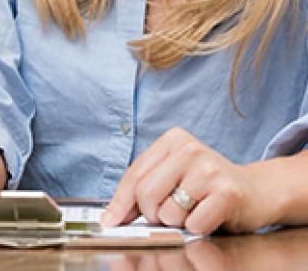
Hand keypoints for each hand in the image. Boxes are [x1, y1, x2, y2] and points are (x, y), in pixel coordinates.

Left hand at [102, 127, 270, 233]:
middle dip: (151, 214)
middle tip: (167, 216)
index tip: (111, 221)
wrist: (257, 192)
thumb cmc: (208, 187)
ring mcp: (209, 169)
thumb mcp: (173, 177)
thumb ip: (143, 188)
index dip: (120, 203)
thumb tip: (113, 215)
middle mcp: (190, 149)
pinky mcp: (227, 192)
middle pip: (145, 193)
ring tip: (193, 210)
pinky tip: (209, 216)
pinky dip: (197, 228)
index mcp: (172, 140)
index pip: (134, 174)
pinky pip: (193, 224)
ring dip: (177, 222)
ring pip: (168, 212)